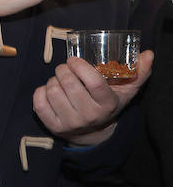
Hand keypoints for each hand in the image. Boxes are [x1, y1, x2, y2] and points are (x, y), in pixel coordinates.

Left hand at [33, 50, 153, 145]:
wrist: (92, 132)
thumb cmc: (108, 103)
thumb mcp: (126, 90)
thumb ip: (139, 72)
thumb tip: (147, 54)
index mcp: (107, 104)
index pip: (94, 82)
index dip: (81, 67)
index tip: (74, 59)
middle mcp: (89, 115)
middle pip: (69, 85)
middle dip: (63, 70)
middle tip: (65, 67)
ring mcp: (70, 123)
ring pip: (52, 91)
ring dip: (52, 80)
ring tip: (59, 80)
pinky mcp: (53, 127)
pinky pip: (39, 103)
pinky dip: (40, 91)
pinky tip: (48, 90)